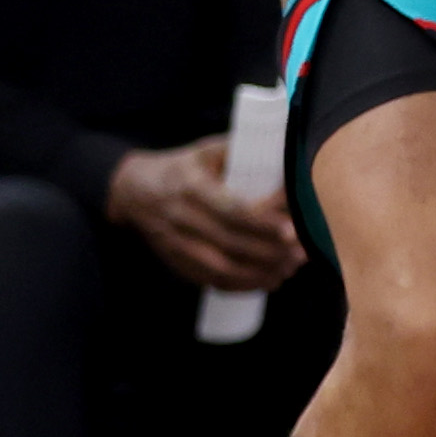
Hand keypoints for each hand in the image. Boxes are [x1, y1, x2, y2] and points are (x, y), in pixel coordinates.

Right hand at [108, 137, 303, 293]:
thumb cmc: (182, 167)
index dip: (262, 223)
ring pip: (221, 268)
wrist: (132, 190)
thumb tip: (287, 159)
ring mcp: (176, 244)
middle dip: (270, 251)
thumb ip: (243, 153)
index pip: (230, 210)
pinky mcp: (176, 262)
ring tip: (291, 267)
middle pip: (230, 243)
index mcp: (190, 187)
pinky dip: (243, 285)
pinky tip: (270, 280)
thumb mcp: (206, 151)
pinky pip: (211, 280)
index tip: (291, 230)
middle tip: (303, 252)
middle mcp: (181, 219)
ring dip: (260, 273)